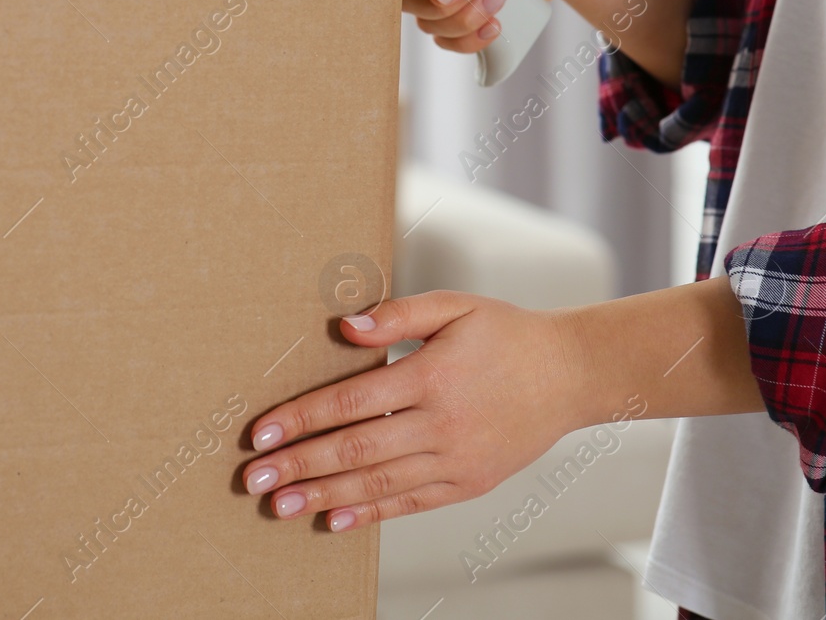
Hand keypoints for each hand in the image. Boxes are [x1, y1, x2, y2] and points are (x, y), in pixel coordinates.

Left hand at [240, 292, 586, 531]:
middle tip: (253, 479)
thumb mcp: (454, 305)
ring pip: (378, 484)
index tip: (260, 432)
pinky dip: (369, 515)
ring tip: (279, 505)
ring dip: (323, 496)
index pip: (351, 402)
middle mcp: (442, 425)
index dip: (301, 419)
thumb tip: (345, 327)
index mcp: (432, 376)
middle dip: (299, 465)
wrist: (572, 375)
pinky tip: (332, 519)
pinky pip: (410, 504)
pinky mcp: (469, 484)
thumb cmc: (507, 333)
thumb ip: (396, 314)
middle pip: (356, 450)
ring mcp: (457, 461)